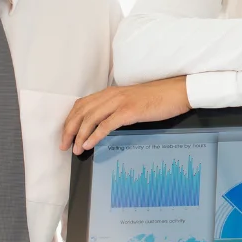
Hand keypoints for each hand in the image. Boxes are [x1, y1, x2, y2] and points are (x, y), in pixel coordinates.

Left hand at [61, 78, 190, 153]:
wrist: (177, 92)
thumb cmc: (158, 98)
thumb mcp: (132, 101)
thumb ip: (116, 109)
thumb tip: (104, 125)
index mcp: (111, 92)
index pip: (82, 105)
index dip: (70, 120)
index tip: (65, 134)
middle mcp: (112, 95)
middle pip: (81, 112)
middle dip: (69, 130)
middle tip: (64, 145)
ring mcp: (120, 102)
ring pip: (90, 118)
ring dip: (80, 135)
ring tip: (76, 149)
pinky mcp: (129, 111)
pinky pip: (106, 125)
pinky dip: (94, 135)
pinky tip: (89, 145)